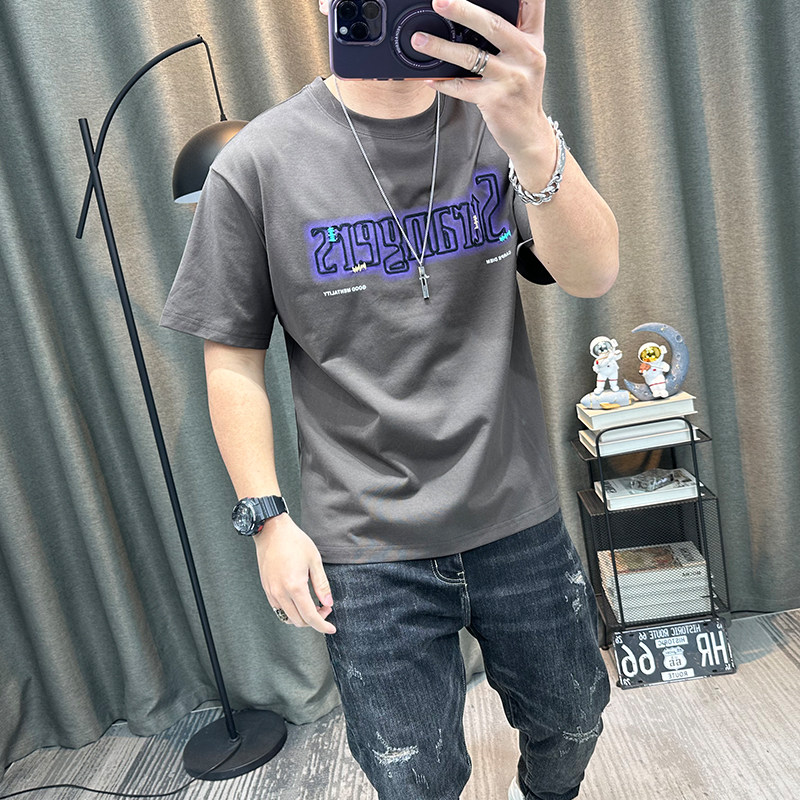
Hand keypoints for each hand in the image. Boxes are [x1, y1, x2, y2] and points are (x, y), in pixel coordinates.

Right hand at [253, 514, 335, 634]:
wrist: (271, 531)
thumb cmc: (294, 542)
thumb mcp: (314, 561)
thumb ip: (322, 585)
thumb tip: (328, 603)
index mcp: (295, 586)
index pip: (310, 616)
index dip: (322, 626)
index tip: (332, 629)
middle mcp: (280, 593)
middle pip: (299, 620)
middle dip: (314, 619)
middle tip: (325, 607)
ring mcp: (271, 591)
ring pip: (287, 617)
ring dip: (302, 616)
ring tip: (313, 603)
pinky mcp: (266, 588)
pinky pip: (279, 608)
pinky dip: (290, 610)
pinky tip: (299, 600)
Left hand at [412, 0, 553, 170]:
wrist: (528, 133)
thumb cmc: (521, 93)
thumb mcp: (526, 59)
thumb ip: (510, 34)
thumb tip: (472, 14)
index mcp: (533, 39)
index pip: (532, 3)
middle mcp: (526, 55)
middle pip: (493, 25)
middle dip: (463, 10)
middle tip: (440, 2)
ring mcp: (511, 78)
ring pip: (472, 56)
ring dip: (441, 47)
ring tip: (420, 40)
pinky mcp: (495, 100)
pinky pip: (463, 87)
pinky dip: (443, 83)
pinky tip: (430, 78)